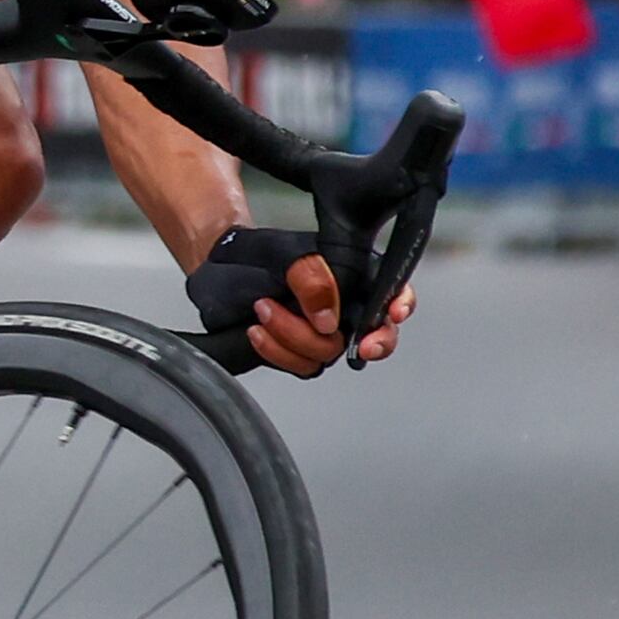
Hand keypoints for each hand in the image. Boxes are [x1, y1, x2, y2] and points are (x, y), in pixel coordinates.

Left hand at [186, 229, 412, 374]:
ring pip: (330, 352)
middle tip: (362, 345)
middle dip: (374, 343)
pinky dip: (277, 351)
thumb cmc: (256, 254)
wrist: (217, 268)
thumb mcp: (284, 253)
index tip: (394, 313)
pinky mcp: (297, 351)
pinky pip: (301, 365)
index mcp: (353, 276)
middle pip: (377, 335)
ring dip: (295, 336)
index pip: (393, 291)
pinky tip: (256, 330)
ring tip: (263, 307)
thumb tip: (326, 319)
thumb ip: (311, 278)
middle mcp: (344, 308)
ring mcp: (321, 333)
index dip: (401, 304)